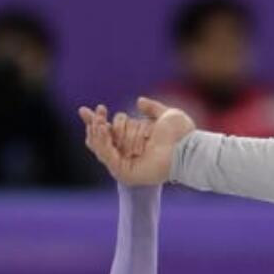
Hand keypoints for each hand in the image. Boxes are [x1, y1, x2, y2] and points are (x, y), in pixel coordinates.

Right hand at [78, 96, 194, 184]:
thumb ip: (152, 108)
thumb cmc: (182, 134)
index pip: (109, 132)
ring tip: (100, 119)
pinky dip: (102, 142)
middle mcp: (128, 153)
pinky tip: (103, 129)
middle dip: (95, 124)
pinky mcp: (125, 173)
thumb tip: (139, 101)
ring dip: (97, 131)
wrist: (188, 147)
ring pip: (101, 148)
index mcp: (135, 140)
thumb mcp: (165, 115)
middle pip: (100, 140)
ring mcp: (126, 164)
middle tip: (99, 110)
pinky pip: (107, 156)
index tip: (85, 110)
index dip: (95, 122)